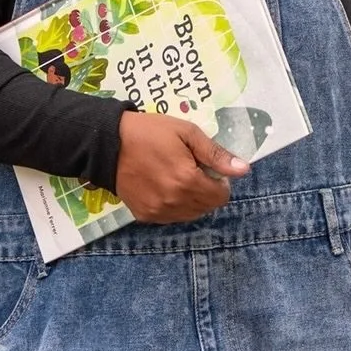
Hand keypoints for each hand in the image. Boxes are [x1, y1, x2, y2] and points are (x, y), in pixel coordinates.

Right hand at [115, 112, 248, 223]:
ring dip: (192, 200)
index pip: (221, 196)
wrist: (107, 144)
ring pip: (191, 215)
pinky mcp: (145, 215)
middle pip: (207, 207)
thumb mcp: (187, 133)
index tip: (208, 168)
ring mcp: (158, 211)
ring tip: (178, 178)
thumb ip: (216, 154)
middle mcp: (174, 202)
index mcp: (187, 180)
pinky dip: (175, 206)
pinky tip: (164, 187)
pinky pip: (171, 217)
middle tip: (193, 170)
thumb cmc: (149, 132)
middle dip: (207, 191)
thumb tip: (244, 170)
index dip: (221, 182)